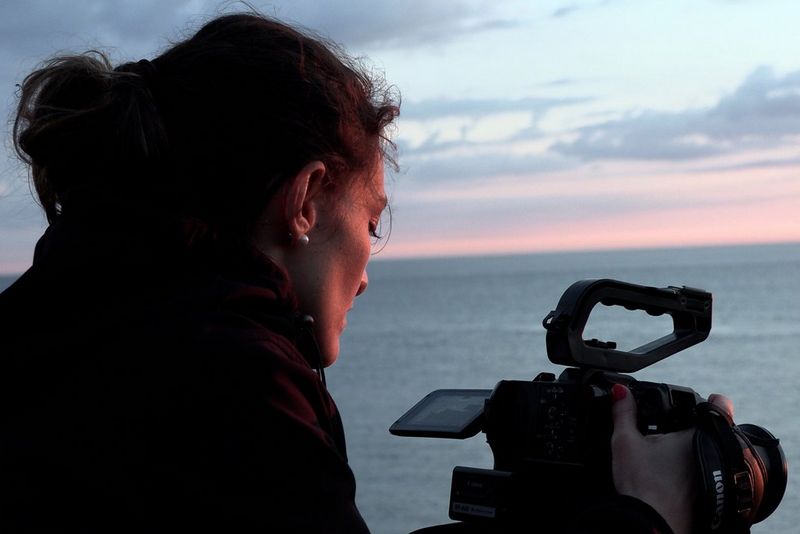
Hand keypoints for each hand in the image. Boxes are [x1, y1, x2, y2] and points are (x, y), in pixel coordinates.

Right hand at [610, 385, 733, 533]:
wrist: (653, 525)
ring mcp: (716, 475)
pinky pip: (711, 475)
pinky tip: (675, 477)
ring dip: (701, 451)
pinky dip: (698, 473)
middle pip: (714, 432)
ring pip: (714, 454)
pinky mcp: (713, 495)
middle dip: (699, 429)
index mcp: (698, 435)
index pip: (719, 408)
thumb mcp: (625, 442)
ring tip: (673, 455)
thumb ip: (623, 413)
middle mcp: (714, 453)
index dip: (714, 402)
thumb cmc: (643, 485)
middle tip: (676, 429)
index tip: (710, 400)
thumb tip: (620, 390)